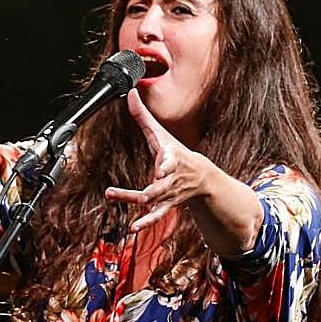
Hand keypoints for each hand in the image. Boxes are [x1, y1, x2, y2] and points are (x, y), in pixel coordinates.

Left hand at [104, 89, 209, 231]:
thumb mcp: (160, 134)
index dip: (166, 164)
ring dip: (136, 201)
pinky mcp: (167, 204)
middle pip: (160, 185)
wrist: (201, 175)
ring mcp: (170, 192)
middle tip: (139, 195)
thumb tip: (129, 92)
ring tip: (119, 200)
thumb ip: (142, 116)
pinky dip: (146, 223)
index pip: (170, 161)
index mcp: (172, 158)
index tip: (160, 168)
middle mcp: (172, 177)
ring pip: (154, 200)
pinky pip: (157, 215)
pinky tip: (132, 229)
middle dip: (152, 191)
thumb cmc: (175, 151)